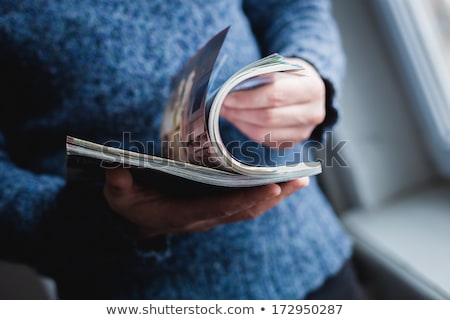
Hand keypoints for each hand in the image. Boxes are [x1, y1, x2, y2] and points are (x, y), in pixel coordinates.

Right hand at [104, 168, 308, 237]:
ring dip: (276, 196)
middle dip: (273, 197)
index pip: (221, 208)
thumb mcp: (120, 197)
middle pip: (245, 209)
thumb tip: (117, 172)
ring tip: (300, 181)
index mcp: (185, 214)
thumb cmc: (132, 206)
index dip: (246, 200)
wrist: (139, 220)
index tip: (272, 187)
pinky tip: (283, 183)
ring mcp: (214, 213)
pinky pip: (247, 204)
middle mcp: (206, 216)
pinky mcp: (218, 207)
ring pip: (250, 208)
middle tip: (299, 181)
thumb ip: (119, 187)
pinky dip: (266, 195)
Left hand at [220, 58, 325, 147]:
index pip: (274, 96)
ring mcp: (303, 132)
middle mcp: (312, 114)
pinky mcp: (292, 143)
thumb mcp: (281, 67)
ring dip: (240, 123)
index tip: (227, 97)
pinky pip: (264, 141)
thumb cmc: (291, 76)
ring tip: (227, 112)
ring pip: (264, 133)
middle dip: (240, 111)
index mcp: (311, 89)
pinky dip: (247, 130)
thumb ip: (261, 76)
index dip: (247, 98)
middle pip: (268, 117)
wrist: (309, 92)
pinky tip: (238, 120)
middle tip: (221, 105)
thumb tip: (233, 89)